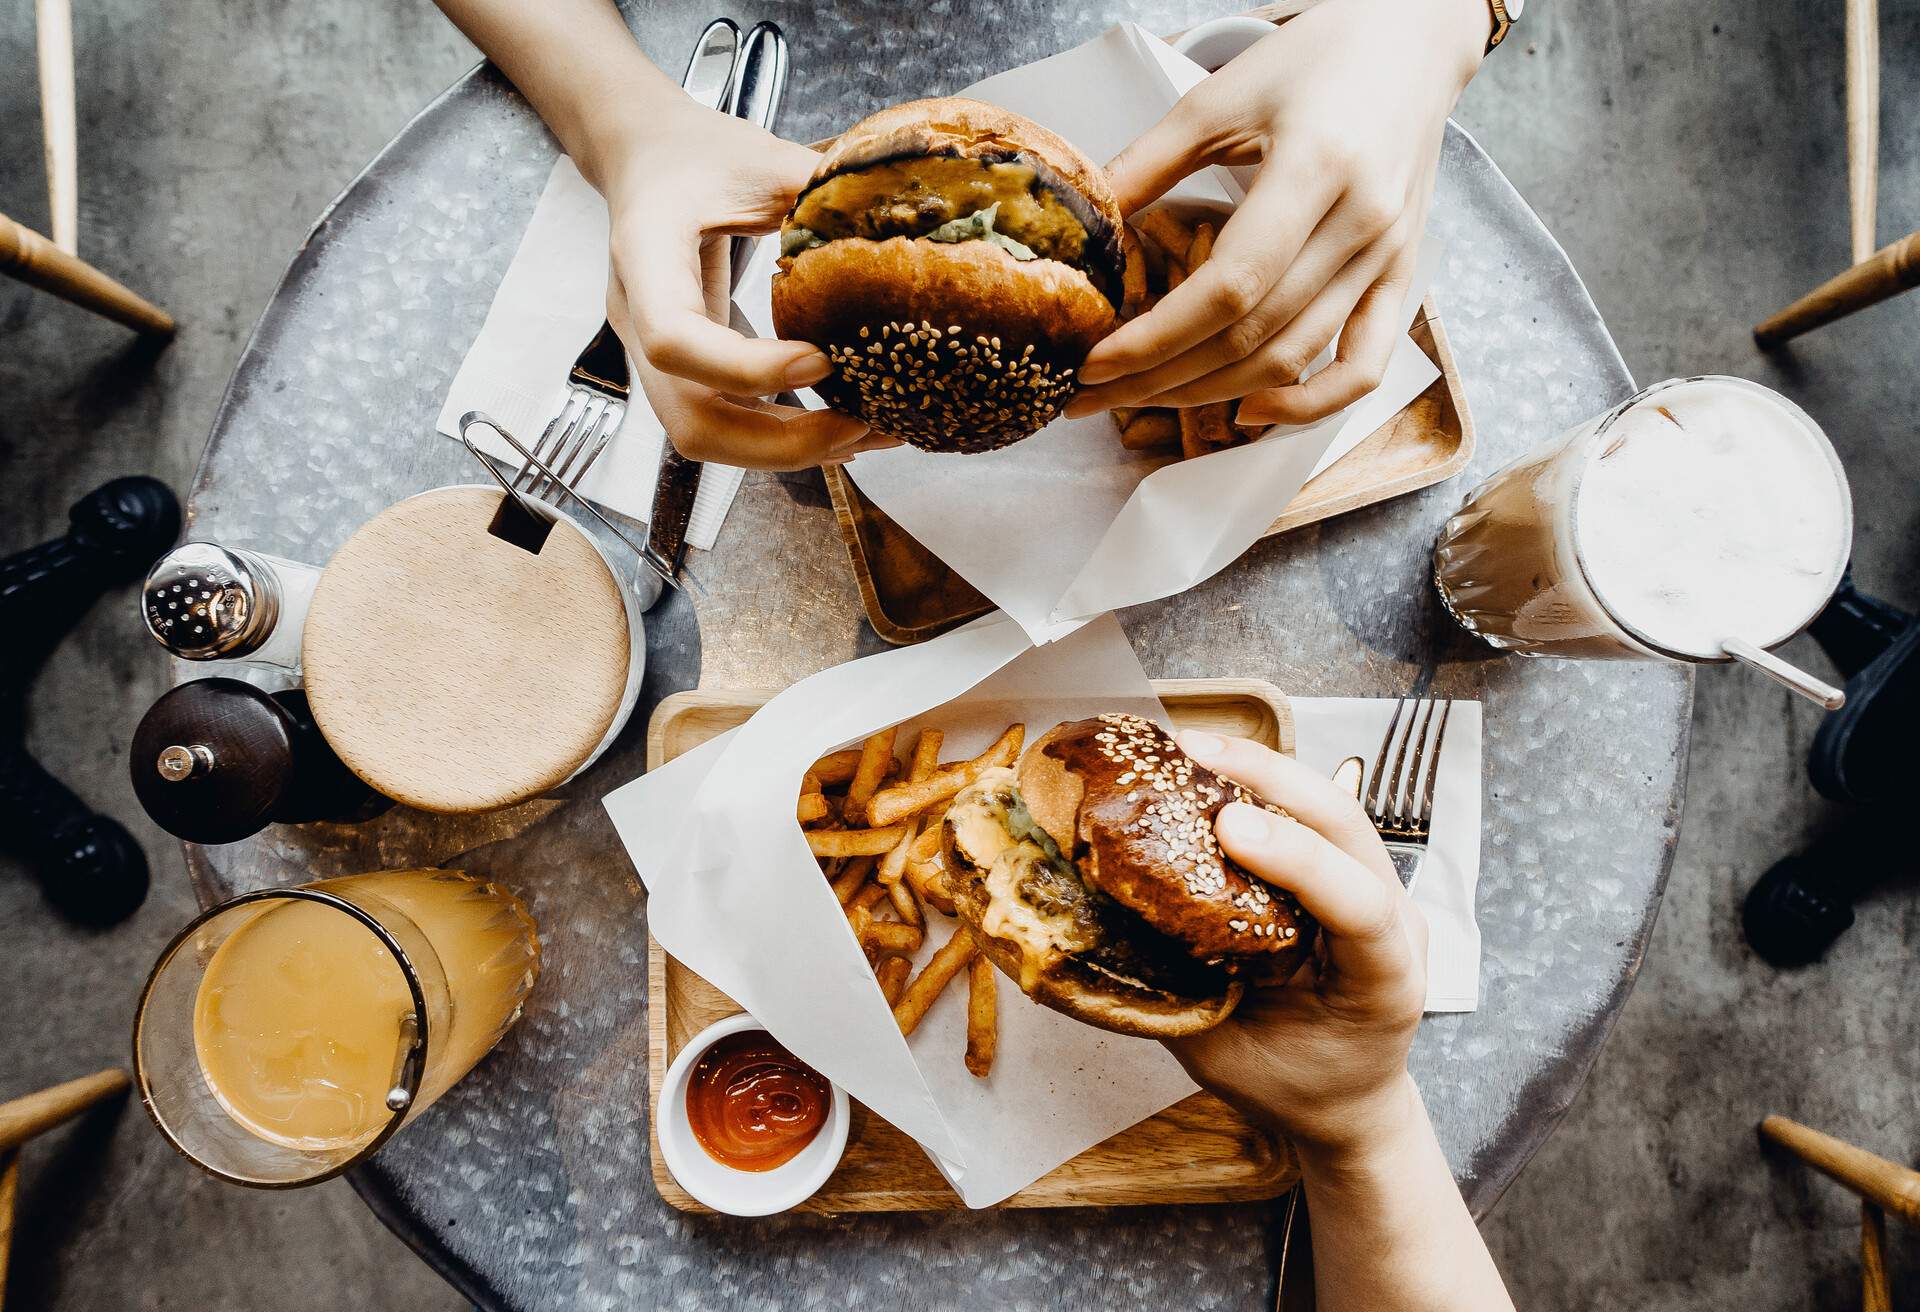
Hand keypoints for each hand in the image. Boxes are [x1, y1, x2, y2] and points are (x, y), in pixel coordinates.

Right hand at [598, 99, 894, 469]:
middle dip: (779, 442)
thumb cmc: (695, 152)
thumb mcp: (758, 155)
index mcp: (645, 258)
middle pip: (691, 421)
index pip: (676, 341)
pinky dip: (780, 435)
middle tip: (860, 426)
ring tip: (865, 433)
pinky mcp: (683, 368)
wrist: (644, 156)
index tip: (823, 362)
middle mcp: (638, 319)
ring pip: (706, 436)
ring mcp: (653, 354)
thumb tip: (914, 215)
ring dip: (786, 450)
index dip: (749, 369)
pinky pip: (723, 420)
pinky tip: (841, 426)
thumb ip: (819, 191)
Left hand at [1067, 0, 1488, 427]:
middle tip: (1094, 395)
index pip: (1228, 288)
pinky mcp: (1401, 275)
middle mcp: (1361, 223)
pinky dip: (1309, 404)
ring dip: (1212, 394)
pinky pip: (1363, 366)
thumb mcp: (1220, 98)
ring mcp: (1388, 257)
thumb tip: (1082, 227)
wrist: (1411, 42)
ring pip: (1294, 359)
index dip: (1155, 338)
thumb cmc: (1315, 60)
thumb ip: (1147, 164)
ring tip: (1143, 401)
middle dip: (1162, 378)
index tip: (1095, 362)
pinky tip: (1249, 411)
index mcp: (1316, 168)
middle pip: (1253, 335)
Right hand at [1163, 730, 1428, 1158]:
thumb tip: (1100, 937)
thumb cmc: (1294, 1089)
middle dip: (1274, 780)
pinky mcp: (1350, 875)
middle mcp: (1396, 923)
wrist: (1349, 1101)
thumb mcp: (1227, 1062)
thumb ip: (1177, 999)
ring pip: (1333, 808)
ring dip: (1264, 771)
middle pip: (1350, 827)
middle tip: (1194, 753)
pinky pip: (1313, 819)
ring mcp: (1380, 891)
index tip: (1227, 826)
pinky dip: (1263, 789)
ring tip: (1193, 748)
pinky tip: (1211, 773)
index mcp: (1384, 983)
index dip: (1297, 859)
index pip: (1359, 907)